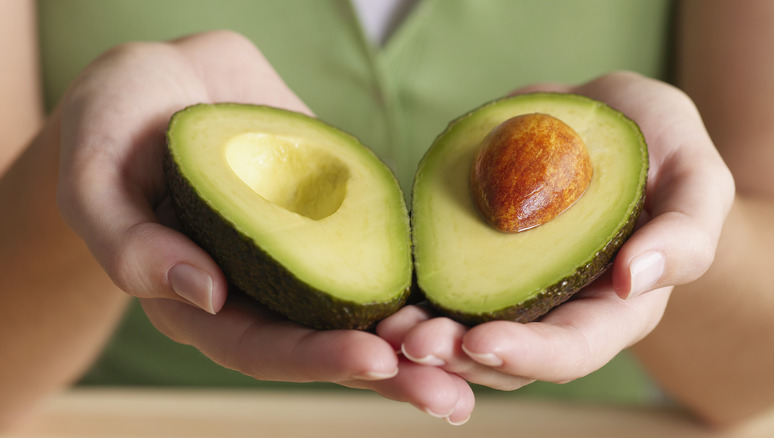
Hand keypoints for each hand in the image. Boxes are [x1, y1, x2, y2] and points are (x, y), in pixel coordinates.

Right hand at [55, 31, 473, 422]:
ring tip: (478, 356)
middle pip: (324, 342)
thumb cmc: (114, 120)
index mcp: (198, 298)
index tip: (375, 359)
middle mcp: (257, 285)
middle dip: (387, 371)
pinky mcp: (332, 214)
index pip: (260, 346)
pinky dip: (419, 272)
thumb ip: (128, 243)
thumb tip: (201, 293)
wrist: (164, 76)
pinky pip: (377, 247)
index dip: (316, 358)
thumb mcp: (94, 175)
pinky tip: (466, 288)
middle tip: (449, 394)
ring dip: (418, 335)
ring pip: (362, 305)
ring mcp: (300, 251)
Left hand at [377, 71, 734, 412]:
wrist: (603, 118)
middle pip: (506, 358)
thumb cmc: (660, 147)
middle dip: (457, 358)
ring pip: (463, 336)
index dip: (528, 354)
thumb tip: (639, 279)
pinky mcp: (475, 259)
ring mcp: (512, 288)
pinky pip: (440, 289)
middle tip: (411, 342)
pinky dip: (411, 298)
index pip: (572, 350)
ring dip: (423, 339)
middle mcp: (558, 310)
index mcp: (614, 308)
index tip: (480, 342)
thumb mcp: (695, 176)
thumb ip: (687, 232)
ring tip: (386, 326)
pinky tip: (381, 292)